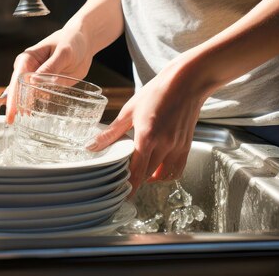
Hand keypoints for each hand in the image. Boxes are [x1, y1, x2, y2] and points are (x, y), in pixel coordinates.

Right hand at [3, 27, 93, 123]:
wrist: (84, 43)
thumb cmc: (72, 41)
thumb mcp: (63, 52)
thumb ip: (50, 66)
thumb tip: (34, 81)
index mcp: (27, 58)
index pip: (17, 79)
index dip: (13, 97)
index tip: (11, 112)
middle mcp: (29, 69)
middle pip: (19, 89)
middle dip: (15, 105)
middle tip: (12, 122)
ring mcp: (37, 78)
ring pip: (27, 95)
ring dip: (25, 107)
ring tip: (22, 123)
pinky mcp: (46, 85)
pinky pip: (40, 97)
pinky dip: (36, 106)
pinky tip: (34, 115)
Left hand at [87, 56, 211, 194]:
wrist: (186, 82)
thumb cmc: (157, 92)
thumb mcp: (129, 110)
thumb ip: (111, 132)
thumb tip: (92, 146)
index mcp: (146, 136)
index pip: (136, 171)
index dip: (128, 187)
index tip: (121, 196)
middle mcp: (163, 145)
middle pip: (147, 176)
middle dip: (135, 180)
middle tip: (124, 178)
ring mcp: (177, 147)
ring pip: (162, 175)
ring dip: (150, 178)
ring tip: (140, 173)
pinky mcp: (186, 146)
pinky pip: (176, 170)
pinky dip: (165, 175)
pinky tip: (156, 169)